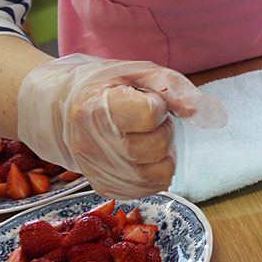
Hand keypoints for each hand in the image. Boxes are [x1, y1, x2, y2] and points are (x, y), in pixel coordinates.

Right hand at [17, 54, 226, 198]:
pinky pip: (149, 188)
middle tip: (147, 121)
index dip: (157, 105)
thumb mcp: (137, 73)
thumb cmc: (104, 88)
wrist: (62, 111)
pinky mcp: (106, 187)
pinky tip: (143, 156)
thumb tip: (199, 111)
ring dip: (163, 154)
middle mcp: (91, 144)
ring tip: (146, 138)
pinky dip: (156, 172)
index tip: (143, 100)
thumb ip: (172, 86)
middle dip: (163, 130)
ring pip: (158, 174)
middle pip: (156, 146)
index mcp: (95, 109)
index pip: (150, 113)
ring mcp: (97, 170)